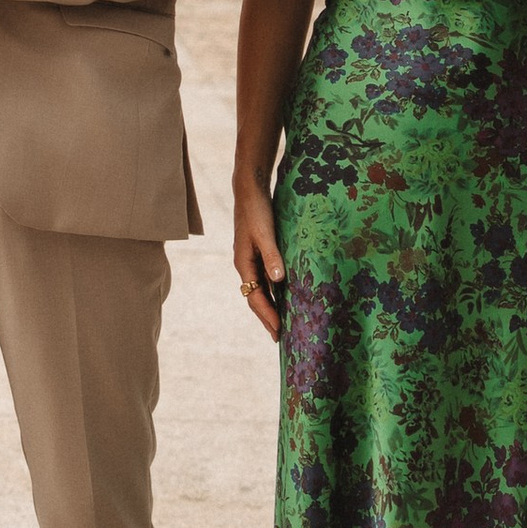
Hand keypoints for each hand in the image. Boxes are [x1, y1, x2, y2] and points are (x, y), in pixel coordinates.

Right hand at [231, 174, 285, 338]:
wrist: (250, 190)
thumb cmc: (256, 210)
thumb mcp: (265, 233)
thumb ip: (271, 256)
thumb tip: (278, 280)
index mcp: (243, 263)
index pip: (255, 297)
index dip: (268, 314)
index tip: (279, 331)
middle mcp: (245, 264)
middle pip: (255, 297)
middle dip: (266, 317)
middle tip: (278, 337)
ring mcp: (251, 259)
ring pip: (260, 289)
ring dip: (270, 306)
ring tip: (281, 322)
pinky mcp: (258, 252)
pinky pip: (265, 279)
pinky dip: (273, 291)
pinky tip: (283, 296)